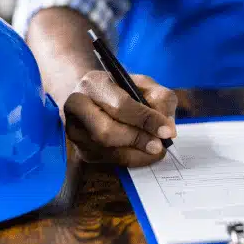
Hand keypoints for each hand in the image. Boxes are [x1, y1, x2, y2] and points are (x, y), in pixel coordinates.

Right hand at [63, 71, 177, 166]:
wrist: (96, 98)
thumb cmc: (123, 90)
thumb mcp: (145, 85)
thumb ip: (162, 100)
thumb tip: (168, 128)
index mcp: (94, 83)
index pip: (120, 105)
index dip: (146, 120)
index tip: (167, 131)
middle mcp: (77, 106)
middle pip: (106, 132)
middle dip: (137, 140)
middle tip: (160, 145)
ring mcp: (75, 129)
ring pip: (106, 150)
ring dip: (136, 153)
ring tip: (155, 149)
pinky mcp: (80, 149)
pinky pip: (107, 161)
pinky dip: (130, 159)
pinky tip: (142, 152)